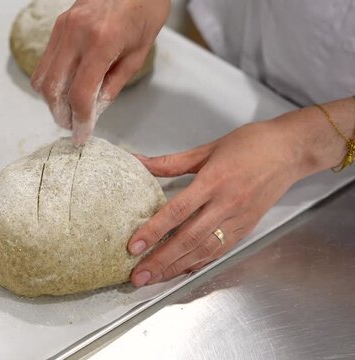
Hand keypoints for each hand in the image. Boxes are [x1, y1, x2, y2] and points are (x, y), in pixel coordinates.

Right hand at [31, 0, 169, 144]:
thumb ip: (113, 84)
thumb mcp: (138, 53)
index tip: (81, 136)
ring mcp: (62, 28)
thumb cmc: (145, 10)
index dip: (79, 120)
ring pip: (42, 77)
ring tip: (68, 110)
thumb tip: (93, 111)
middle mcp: (75, 34)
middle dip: (61, 115)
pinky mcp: (57, 25)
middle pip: (53, 89)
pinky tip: (65, 88)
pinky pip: (44, 62)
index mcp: (101, 42)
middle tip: (73, 127)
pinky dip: (50, 82)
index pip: (79, 94)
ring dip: (51, 101)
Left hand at [126, 118, 315, 285]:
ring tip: (154, 278)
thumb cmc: (250, 145)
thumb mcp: (206, 149)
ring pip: (203, 250)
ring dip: (176, 268)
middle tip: (138, 275)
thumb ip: (170, 162)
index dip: (154, 231)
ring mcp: (238, 220)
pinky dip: (198, 263)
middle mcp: (226, 204)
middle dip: (161, 260)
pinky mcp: (246, 229)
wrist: (289, 151)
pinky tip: (180, 271)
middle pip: (188, 239)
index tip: (134, 246)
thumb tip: (138, 161)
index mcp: (213, 181)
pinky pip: (219, 250)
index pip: (178, 211)